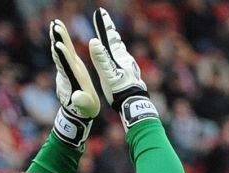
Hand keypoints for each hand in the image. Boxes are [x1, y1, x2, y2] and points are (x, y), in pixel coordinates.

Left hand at [50, 19, 99, 148]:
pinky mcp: (70, 68)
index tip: (58, 45)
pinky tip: (58, 35)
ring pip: (61, 51)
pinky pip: (64, 53)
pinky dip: (61, 42)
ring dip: (58, 37)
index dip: (63, 56)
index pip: (67, 65)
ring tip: (55, 25)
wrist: (79, 110)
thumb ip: (82, 101)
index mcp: (74, 79)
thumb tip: (76, 98)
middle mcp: (69, 71)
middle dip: (59, 40)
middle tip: (55, 26)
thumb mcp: (87, 107)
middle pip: (62, 54)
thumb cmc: (85, 109)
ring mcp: (68, 69)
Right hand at [88, 8, 158, 130]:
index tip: (100, 12)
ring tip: (111, 34)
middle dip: (108, 29)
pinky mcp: (129, 73)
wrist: (134, 104)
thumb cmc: (120, 91)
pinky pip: (121, 58)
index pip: (109, 37)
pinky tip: (119, 56)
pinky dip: (117, 52)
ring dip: (113, 40)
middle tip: (104, 18)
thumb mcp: (108, 75)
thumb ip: (101, 58)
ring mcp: (127, 65)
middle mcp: (124, 58)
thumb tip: (94, 41)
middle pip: (114, 40)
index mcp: (117, 57)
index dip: (103, 24)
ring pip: (119, 49)